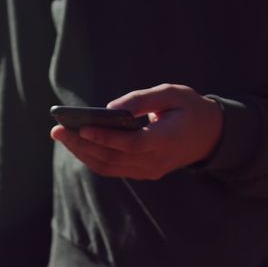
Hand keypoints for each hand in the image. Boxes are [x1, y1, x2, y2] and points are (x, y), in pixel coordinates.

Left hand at [50, 84, 223, 179]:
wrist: (210, 135)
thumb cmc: (189, 108)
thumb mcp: (171, 93)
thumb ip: (142, 100)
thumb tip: (109, 108)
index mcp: (167, 139)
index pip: (131, 144)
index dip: (105, 138)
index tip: (81, 126)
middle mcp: (157, 161)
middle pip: (113, 158)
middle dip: (82, 144)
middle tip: (57, 130)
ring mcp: (150, 171)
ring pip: (109, 167)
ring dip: (82, 153)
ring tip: (61, 135)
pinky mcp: (144, 173)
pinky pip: (113, 168)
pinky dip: (93, 157)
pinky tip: (77, 143)